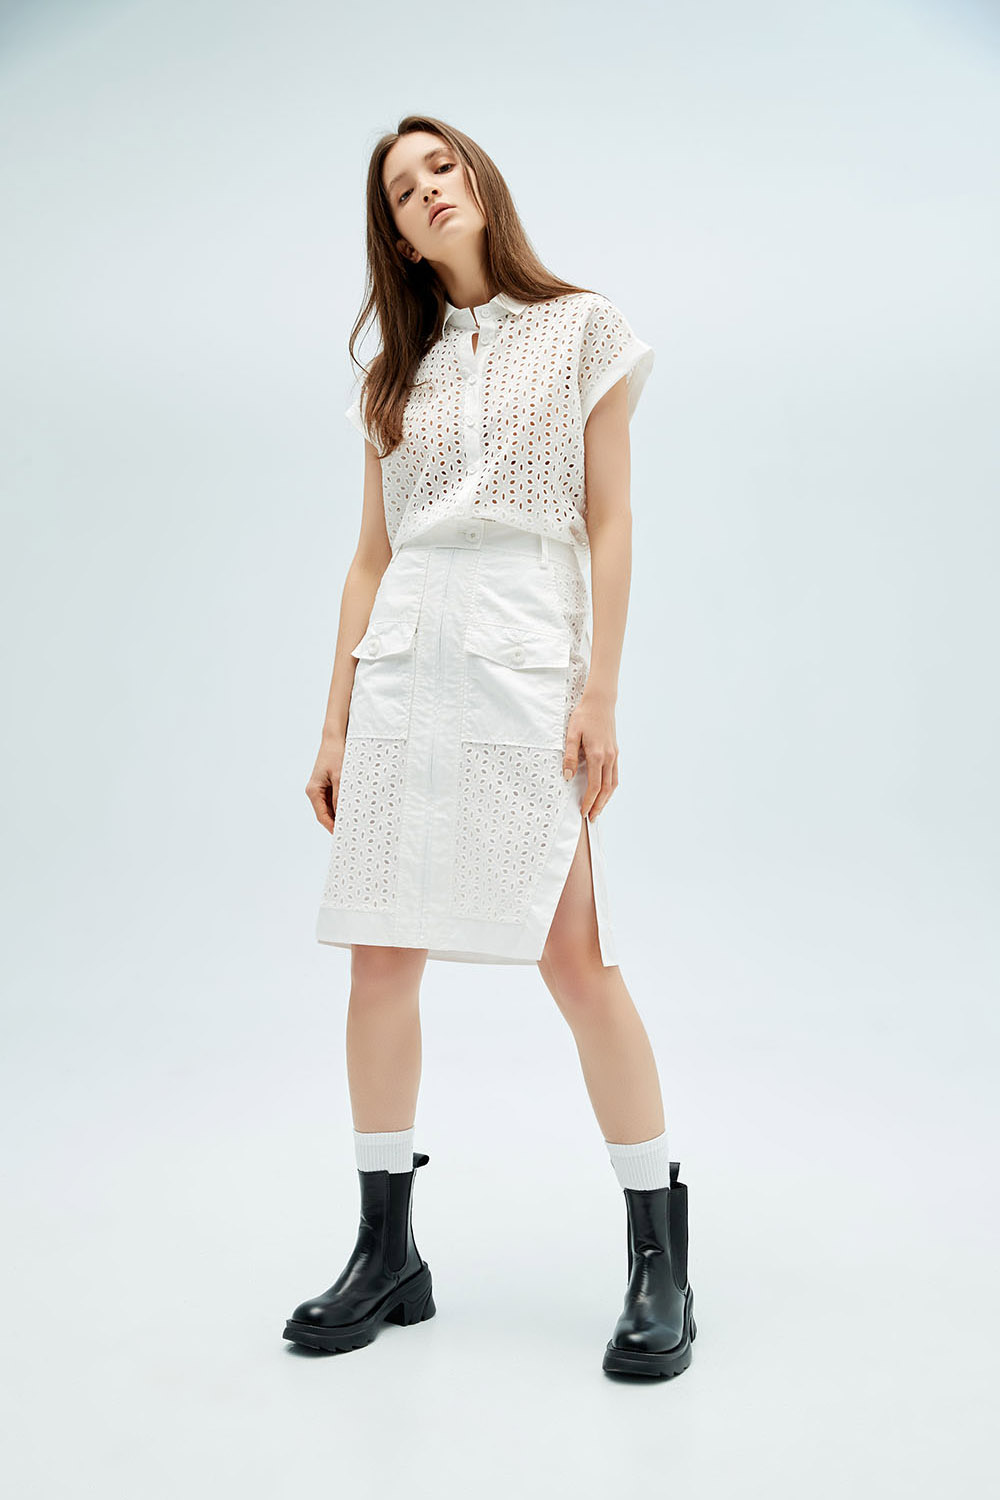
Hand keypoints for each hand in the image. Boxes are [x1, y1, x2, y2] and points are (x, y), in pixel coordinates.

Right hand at [305, 731, 345, 831]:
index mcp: (313, 791)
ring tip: (354, 822)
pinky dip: (341, 805)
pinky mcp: (327, 784)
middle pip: (325, 814)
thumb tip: (342, 814)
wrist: (334, 738)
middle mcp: (314, 791)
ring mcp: (320, 788)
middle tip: (351, 832)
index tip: (343, 836)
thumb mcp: (340, 777)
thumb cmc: (336, 755)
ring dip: (340, 814)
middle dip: (337, 823)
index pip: (322, 816)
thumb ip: (340, 797)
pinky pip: (333, 799)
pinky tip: (352, 808)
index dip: (332, 827)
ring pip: (330, 807)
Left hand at [562, 690, 618, 819]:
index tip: (583, 811)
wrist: (600, 702)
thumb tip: (567, 776)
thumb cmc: (584, 716)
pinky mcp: (615, 752)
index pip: (594, 785)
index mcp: (597, 754)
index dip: (589, 801)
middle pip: (606, 789)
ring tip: (598, 809)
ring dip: (606, 799)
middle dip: (599, 805)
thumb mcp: (571, 734)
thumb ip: (569, 756)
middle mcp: (609, 757)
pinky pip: (615, 774)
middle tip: (591, 818)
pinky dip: (611, 787)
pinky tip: (605, 792)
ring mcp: (614, 755)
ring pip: (613, 783)